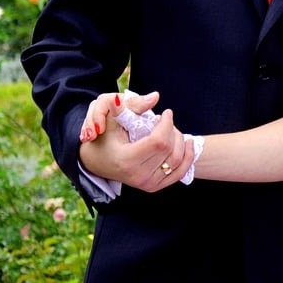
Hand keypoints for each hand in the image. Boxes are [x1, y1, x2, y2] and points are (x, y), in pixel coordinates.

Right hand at [78, 91, 194, 191]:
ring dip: (180, 141)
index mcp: (127, 160)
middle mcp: (138, 176)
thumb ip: (132, 105)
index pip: (159, 141)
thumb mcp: (112, 119)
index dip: (167, 124)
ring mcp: (147, 184)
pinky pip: (179, 173)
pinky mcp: (153, 186)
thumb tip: (155, 96)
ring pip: (178, 160)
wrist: (96, 161)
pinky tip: (187, 143)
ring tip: (171, 130)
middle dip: (172, 130)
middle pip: (170, 150)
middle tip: (165, 121)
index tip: (166, 113)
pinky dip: (187, 157)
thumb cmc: (103, 137)